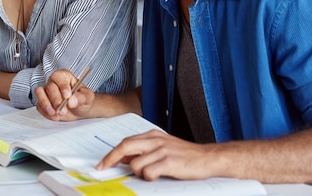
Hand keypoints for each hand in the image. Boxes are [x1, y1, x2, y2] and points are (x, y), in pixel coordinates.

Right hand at [35, 69, 95, 120]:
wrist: (80, 109)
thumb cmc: (83, 99)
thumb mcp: (88, 97)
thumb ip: (82, 97)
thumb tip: (72, 101)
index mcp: (65, 76)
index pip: (58, 77)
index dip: (62, 86)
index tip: (67, 96)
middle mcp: (54, 82)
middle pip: (49, 87)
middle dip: (56, 100)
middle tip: (63, 110)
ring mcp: (46, 92)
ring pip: (39, 93)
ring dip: (46, 104)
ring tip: (54, 113)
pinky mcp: (42, 102)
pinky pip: (39, 105)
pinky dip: (45, 112)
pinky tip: (55, 117)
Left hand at [97, 129, 220, 180]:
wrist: (209, 158)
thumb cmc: (185, 155)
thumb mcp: (162, 147)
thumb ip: (144, 151)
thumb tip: (124, 160)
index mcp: (152, 135)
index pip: (125, 142)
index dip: (111, 153)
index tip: (102, 163)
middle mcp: (155, 140)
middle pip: (125, 146)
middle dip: (111, 159)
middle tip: (104, 168)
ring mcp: (162, 150)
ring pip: (135, 163)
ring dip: (138, 173)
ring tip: (150, 175)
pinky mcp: (169, 162)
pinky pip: (148, 172)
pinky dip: (148, 178)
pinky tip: (157, 177)